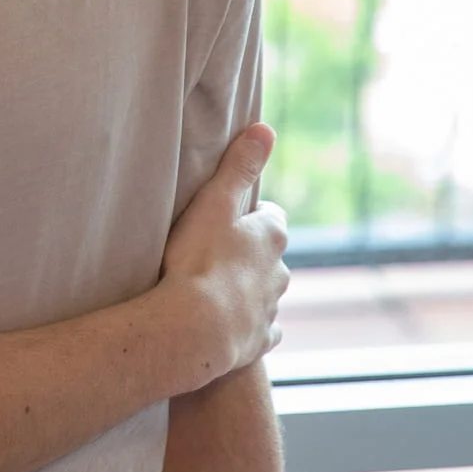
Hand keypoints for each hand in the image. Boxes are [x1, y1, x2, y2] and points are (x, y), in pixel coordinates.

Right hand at [156, 123, 289, 391]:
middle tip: (218, 251)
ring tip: (217, 288)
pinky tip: (233, 326)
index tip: (229, 216)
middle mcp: (280, 273)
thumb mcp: (214, 202)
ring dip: (249, 288)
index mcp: (272, 237)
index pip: (272, 217)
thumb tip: (265, 130)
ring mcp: (270, 309)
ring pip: (268, 293)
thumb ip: (239, 166)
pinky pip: (263, 330)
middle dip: (251, 253)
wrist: (192, 329)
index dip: (251, 215)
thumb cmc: (198, 260)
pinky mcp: (258, 341)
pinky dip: (251, 325)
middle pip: (271, 256)